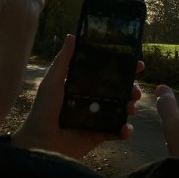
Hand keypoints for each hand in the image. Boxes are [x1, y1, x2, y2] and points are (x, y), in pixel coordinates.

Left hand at [11, 34, 143, 158]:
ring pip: (123, 110)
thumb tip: (71, 35)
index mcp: (85, 86)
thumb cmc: (43, 110)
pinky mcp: (100, 135)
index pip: (108, 74)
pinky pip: (118, 131)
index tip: (137, 64)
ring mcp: (99, 118)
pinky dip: (126, 130)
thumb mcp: (53, 81)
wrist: (41, 142)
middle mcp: (94, 100)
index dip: (124, 68)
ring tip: (130, 108)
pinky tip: (125, 129)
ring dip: (131, 107)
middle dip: (132, 89)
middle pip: (120, 91)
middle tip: (135, 91)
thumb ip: (63, 60)